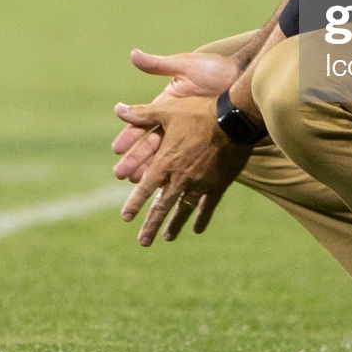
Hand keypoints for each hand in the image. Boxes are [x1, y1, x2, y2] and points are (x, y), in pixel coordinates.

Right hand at [110, 49, 238, 181]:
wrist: (243, 79)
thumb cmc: (215, 71)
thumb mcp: (186, 66)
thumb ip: (159, 65)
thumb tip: (133, 54)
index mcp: (167, 106)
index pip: (142, 124)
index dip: (129, 136)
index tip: (116, 149)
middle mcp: (176, 125)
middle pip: (151, 146)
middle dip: (135, 160)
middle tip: (121, 174)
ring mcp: (191, 137)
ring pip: (167, 159)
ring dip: (152, 172)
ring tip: (139, 183)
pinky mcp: (208, 147)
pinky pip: (192, 166)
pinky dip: (179, 176)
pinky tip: (169, 189)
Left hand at [115, 94, 250, 244]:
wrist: (233, 120)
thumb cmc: (198, 113)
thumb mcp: (167, 110)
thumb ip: (141, 114)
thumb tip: (117, 109)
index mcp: (166, 162)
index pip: (145, 188)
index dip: (134, 203)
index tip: (125, 217)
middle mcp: (180, 178)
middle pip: (162, 207)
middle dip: (151, 225)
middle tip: (143, 241)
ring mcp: (199, 184)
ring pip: (183, 210)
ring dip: (174, 225)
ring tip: (167, 237)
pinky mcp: (217, 186)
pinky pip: (207, 207)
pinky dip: (201, 219)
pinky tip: (196, 229)